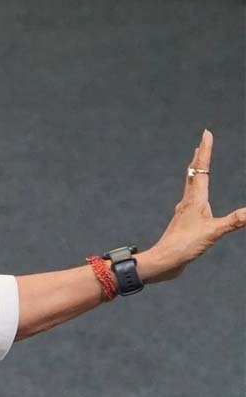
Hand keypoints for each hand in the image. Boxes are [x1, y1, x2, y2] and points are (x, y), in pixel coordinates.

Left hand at [141, 129, 245, 282]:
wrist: (163, 263)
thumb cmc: (183, 247)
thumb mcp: (212, 233)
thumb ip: (233, 221)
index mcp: (194, 200)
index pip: (201, 169)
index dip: (205, 151)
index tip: (206, 133)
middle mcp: (187, 203)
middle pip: (194, 174)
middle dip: (200, 158)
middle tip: (202, 142)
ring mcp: (184, 213)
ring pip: (191, 186)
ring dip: (196, 172)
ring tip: (198, 165)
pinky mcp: (183, 224)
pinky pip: (192, 201)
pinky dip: (196, 191)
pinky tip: (196, 200)